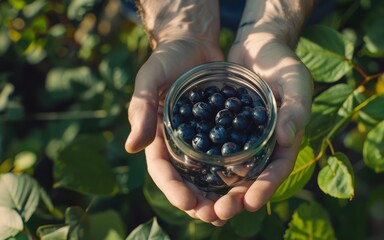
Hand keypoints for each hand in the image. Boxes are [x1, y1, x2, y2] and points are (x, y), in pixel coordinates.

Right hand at [125, 0, 226, 225]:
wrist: (193, 44)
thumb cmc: (166, 60)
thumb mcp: (150, 80)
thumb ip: (141, 109)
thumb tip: (132, 147)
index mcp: (157, 138)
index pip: (162, 170)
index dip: (173, 189)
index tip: (188, 203)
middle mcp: (178, 145)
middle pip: (186, 180)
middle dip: (198, 201)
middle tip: (214, 216)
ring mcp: (199, 140)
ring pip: (207, 175)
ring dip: (218, 194)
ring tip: (232, 208)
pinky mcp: (219, 131)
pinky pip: (226, 156)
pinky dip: (234, 171)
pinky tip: (248, 182)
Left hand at [212, 0, 313, 219]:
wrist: (256, 46)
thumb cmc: (282, 61)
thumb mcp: (295, 79)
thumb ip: (296, 108)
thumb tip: (287, 139)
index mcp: (284, 138)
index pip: (276, 168)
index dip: (265, 187)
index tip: (250, 203)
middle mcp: (262, 144)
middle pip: (251, 178)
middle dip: (237, 197)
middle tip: (220, 212)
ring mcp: (241, 138)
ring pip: (230, 171)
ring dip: (217, 190)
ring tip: (201, 206)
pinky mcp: (221, 128)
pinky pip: (212, 150)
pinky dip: (202, 165)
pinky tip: (188, 178)